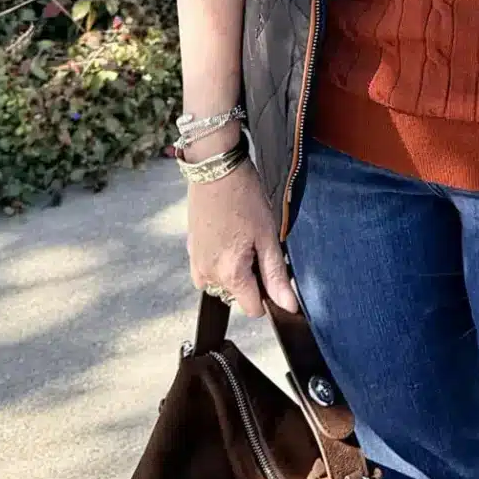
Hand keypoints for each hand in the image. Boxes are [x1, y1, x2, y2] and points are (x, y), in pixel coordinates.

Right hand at [186, 165, 299, 317]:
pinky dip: (222, 259)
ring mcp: (195, 263)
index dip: (268, 293)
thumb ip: (275, 276)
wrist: (215, 169)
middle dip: (251, 278)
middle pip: (238, 295)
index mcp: (229, 274)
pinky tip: (229, 234)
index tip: (272, 268)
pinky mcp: (190, 251)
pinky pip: (210, 269)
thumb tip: (288, 306)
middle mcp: (207, 275)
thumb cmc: (243, 198)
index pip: (253, 309)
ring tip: (242, 237)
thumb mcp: (267, 236)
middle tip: (257, 244)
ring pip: (223, 282)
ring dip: (235, 269)